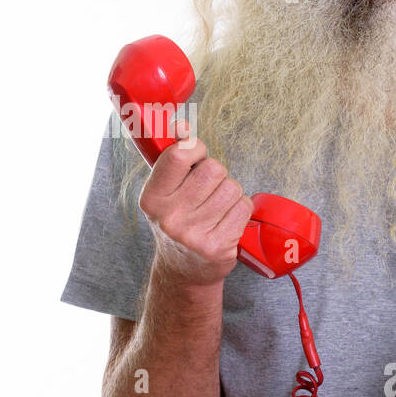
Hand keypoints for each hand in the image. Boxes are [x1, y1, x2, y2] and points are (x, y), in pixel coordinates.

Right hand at [138, 120, 254, 287]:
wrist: (182, 270)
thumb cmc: (175, 220)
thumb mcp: (163, 191)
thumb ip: (172, 158)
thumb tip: (182, 126)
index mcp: (152, 198)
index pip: (179, 155)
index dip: (195, 148)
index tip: (195, 156)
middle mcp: (170, 217)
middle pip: (213, 169)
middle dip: (215, 174)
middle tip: (205, 190)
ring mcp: (194, 235)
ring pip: (232, 187)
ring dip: (228, 193)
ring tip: (214, 208)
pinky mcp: (219, 246)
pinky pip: (243, 207)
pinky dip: (239, 209)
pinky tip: (225, 221)